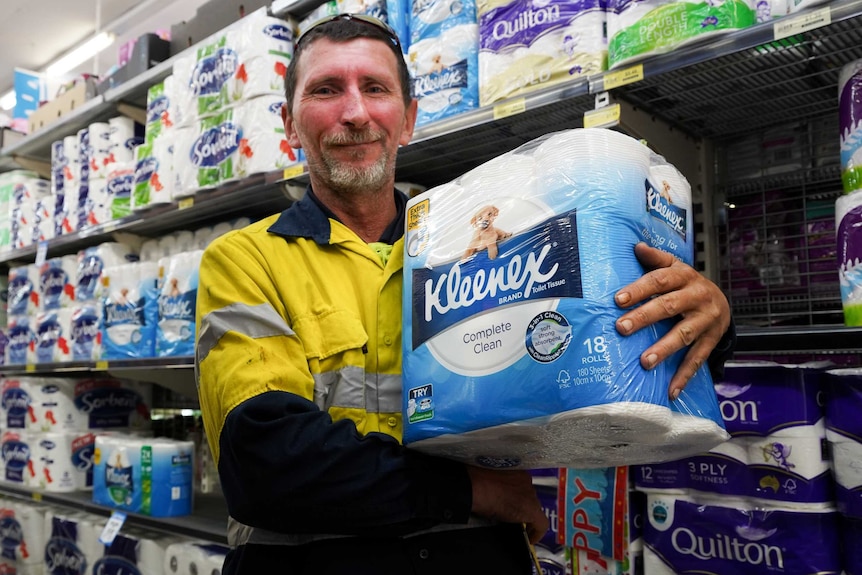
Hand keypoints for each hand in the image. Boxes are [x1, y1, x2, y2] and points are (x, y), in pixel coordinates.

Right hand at [467, 466, 548, 543]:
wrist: (475, 486)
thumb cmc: (475, 480)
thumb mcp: (487, 479)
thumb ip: (495, 484)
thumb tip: (491, 494)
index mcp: (515, 469)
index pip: (520, 486)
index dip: (517, 497)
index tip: (511, 504)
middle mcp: (526, 480)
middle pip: (528, 497)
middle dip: (521, 506)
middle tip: (512, 517)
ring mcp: (530, 494)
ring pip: (533, 508)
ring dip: (526, 517)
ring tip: (519, 528)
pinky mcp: (532, 510)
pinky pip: (541, 524)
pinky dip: (536, 533)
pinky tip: (530, 539)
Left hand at [614, 242, 729, 399]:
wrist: (723, 302)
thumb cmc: (687, 284)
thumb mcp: (675, 267)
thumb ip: (656, 259)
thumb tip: (636, 247)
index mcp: (684, 276)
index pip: (659, 281)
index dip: (639, 289)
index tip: (618, 300)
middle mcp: (698, 296)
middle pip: (669, 307)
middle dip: (644, 317)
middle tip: (622, 328)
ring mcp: (707, 320)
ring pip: (684, 335)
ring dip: (664, 349)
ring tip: (644, 362)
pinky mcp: (712, 340)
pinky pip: (697, 359)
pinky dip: (684, 376)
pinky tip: (670, 390)